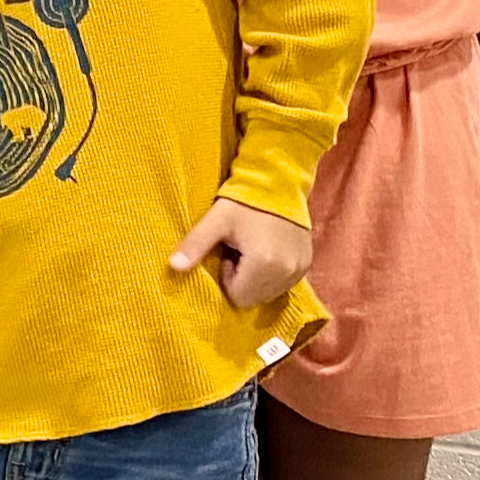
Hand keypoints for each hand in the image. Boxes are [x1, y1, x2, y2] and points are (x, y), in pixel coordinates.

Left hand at [170, 196, 314, 308]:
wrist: (278, 183)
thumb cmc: (242, 202)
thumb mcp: (215, 222)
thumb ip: (194, 245)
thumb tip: (173, 266)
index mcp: (264, 265)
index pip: (238, 295)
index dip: (228, 276)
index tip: (229, 252)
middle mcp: (287, 271)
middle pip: (254, 297)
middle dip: (242, 278)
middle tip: (239, 250)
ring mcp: (300, 268)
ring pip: (269, 291)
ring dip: (256, 277)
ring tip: (252, 248)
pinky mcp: (307, 263)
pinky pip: (283, 282)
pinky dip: (272, 273)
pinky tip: (267, 248)